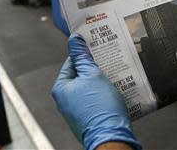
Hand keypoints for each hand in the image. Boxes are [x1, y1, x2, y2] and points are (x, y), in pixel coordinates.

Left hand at [52, 33, 140, 149]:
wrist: (112, 136)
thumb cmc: (101, 109)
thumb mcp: (92, 74)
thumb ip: (82, 56)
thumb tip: (74, 40)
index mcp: (61, 88)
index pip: (71, 62)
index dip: (85, 54)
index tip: (96, 47)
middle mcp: (65, 100)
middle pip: (81, 75)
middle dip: (95, 68)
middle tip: (108, 61)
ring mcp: (76, 110)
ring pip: (90, 87)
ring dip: (102, 81)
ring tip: (114, 75)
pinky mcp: (88, 117)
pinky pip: (95, 99)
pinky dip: (104, 93)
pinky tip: (115, 90)